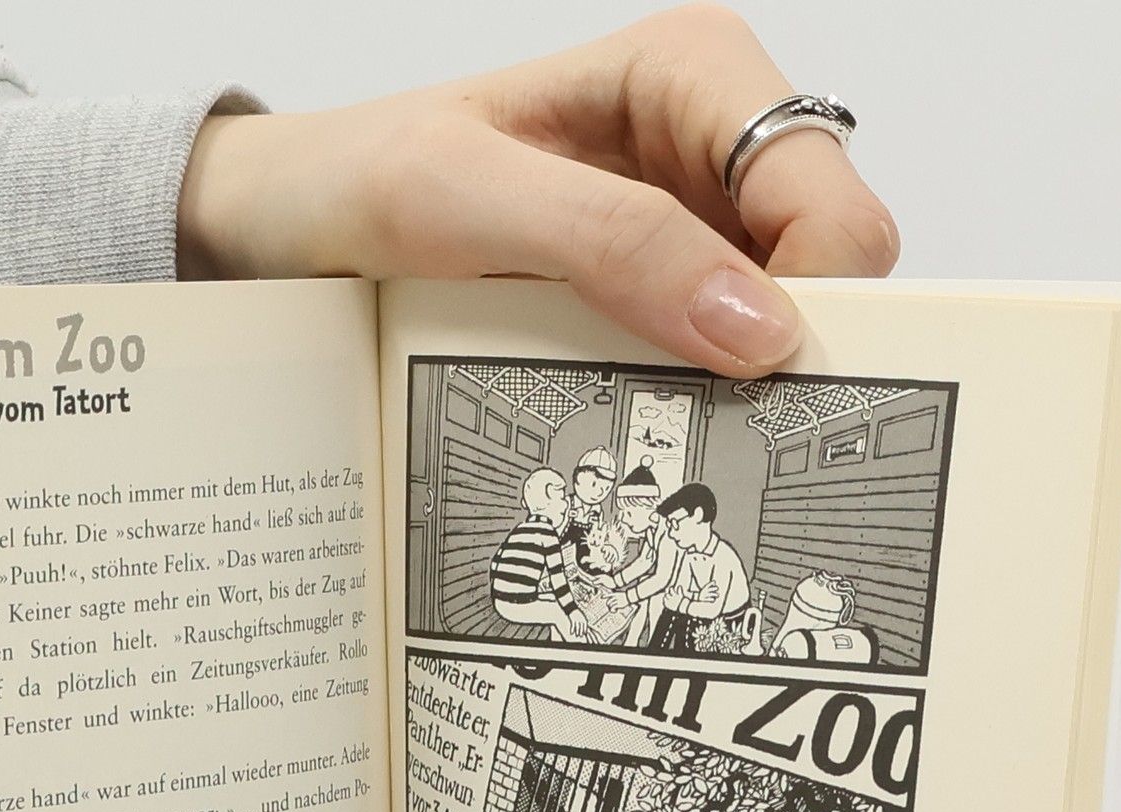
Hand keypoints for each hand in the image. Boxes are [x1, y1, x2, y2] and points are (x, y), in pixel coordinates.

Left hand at [179, 5, 897, 374]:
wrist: (291, 228)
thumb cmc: (359, 177)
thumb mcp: (462, 198)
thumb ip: (611, 241)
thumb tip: (757, 326)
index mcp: (694, 74)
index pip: (829, 196)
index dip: (813, 294)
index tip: (752, 376)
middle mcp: (710, 147)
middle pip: (825, 270)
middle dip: (784, 352)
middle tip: (701, 421)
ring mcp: (688, 232)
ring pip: (777, 332)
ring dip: (731, 393)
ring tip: (651, 429)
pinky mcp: (653, 303)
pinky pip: (710, 367)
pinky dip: (687, 407)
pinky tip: (633, 426)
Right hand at [569, 612, 594, 643]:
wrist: (573, 609)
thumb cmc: (578, 613)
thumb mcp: (583, 617)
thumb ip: (584, 622)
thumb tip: (586, 626)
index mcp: (584, 619)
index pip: (585, 626)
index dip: (585, 630)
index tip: (585, 633)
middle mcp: (581, 620)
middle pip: (582, 627)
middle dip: (581, 632)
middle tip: (581, 636)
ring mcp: (577, 620)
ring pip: (577, 627)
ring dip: (577, 632)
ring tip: (577, 635)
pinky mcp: (573, 620)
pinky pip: (572, 626)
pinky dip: (572, 630)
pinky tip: (572, 633)